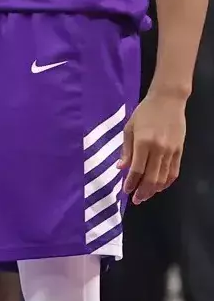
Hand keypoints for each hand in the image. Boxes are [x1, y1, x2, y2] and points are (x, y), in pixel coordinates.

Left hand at [118, 88, 186, 203]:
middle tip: (136, 200)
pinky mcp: (179, 151)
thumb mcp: (129, 128)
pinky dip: (166, 182)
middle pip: (151, 178)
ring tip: (146, 196)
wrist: (168, 100)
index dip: (131, 183)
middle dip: (142, 192)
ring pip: (163, 178)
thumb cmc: (145, 112)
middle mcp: (158, 149)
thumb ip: (126, 150)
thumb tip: (120, 168)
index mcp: (143, 142)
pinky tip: (159, 187)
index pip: (136, 170)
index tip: (126, 191)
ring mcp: (171, 151)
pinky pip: (174, 172)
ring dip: (154, 190)